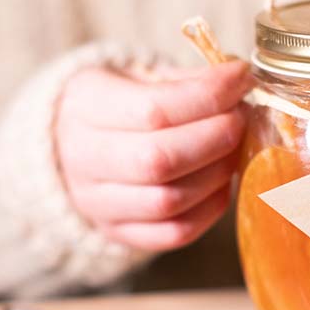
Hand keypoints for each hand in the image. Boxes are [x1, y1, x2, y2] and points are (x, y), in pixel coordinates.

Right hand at [55, 61, 251, 251]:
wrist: (68, 145)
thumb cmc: (116, 104)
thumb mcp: (138, 76)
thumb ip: (186, 80)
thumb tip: (239, 82)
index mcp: (85, 106)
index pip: (154, 109)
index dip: (208, 95)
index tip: (241, 78)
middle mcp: (83, 159)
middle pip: (160, 159)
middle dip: (216, 137)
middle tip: (240, 118)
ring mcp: (97, 203)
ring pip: (168, 201)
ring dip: (217, 173)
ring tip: (233, 148)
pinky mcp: (118, 232)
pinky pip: (173, 233)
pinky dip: (209, 210)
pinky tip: (221, 183)